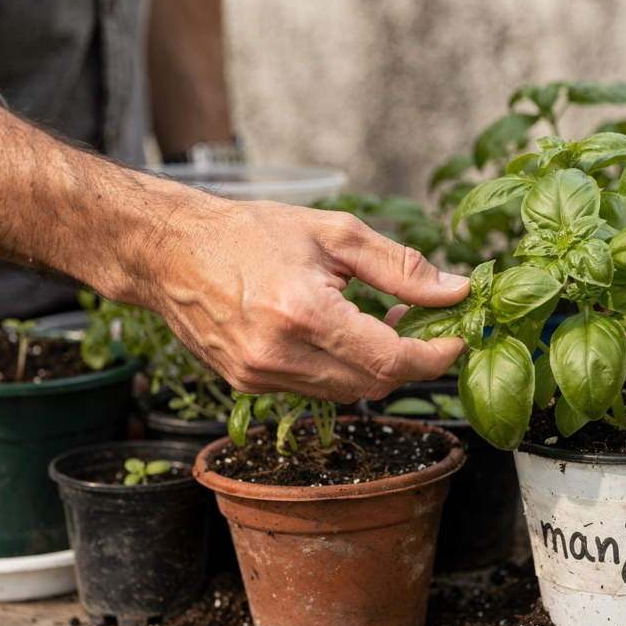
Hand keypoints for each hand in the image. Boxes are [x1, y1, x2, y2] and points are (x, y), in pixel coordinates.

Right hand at [0, 98, 467, 402]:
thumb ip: (400, 267)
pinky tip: (339, 332)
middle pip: (374, 383)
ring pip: (347, 392)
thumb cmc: (248, 232)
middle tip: (422, 321)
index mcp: (303, 314)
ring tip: (377, 320)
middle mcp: (280, 356)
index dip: (434, 356)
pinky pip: (316, 389)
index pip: (392, 361)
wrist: (169, 252)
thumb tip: (456, 290)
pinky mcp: (249, 386)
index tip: (456, 336)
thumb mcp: (334, 233)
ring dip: (375, 365)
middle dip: (409, 358)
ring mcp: (261, 378)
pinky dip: (341, 368)